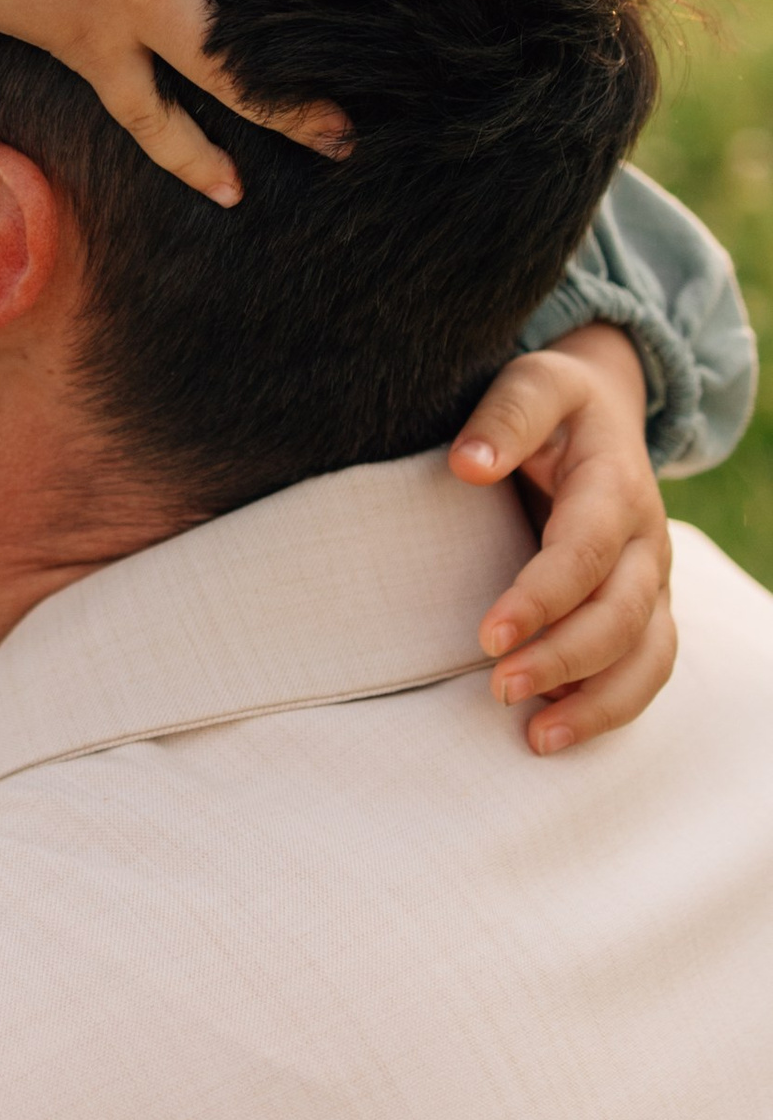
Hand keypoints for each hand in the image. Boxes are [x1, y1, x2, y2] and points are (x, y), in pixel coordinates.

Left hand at [451, 324, 674, 752]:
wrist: (602, 412)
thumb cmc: (555, 402)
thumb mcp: (534, 382)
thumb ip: (505, 416)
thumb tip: (466, 464)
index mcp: (617, 486)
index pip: (587, 552)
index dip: (542, 599)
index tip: (489, 636)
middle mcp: (647, 540)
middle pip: (622, 615)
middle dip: (565, 659)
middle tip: (500, 688)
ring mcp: (653, 580)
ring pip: (648, 656)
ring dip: (598, 703)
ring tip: (538, 738)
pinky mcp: (646, 607)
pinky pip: (647, 668)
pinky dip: (612, 706)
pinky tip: (557, 728)